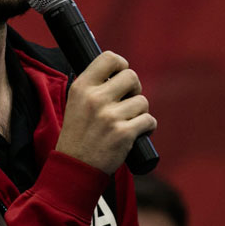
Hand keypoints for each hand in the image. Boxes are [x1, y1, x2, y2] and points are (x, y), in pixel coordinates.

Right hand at [55, 51, 155, 173]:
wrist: (75, 167)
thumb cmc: (78, 134)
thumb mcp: (76, 103)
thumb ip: (93, 86)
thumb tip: (119, 71)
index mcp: (82, 87)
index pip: (109, 58)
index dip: (121, 65)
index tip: (121, 76)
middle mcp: (95, 98)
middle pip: (131, 77)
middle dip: (134, 89)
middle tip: (127, 101)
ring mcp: (110, 116)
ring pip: (142, 101)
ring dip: (140, 112)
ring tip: (128, 122)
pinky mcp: (124, 134)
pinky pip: (149, 121)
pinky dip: (148, 127)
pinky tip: (137, 133)